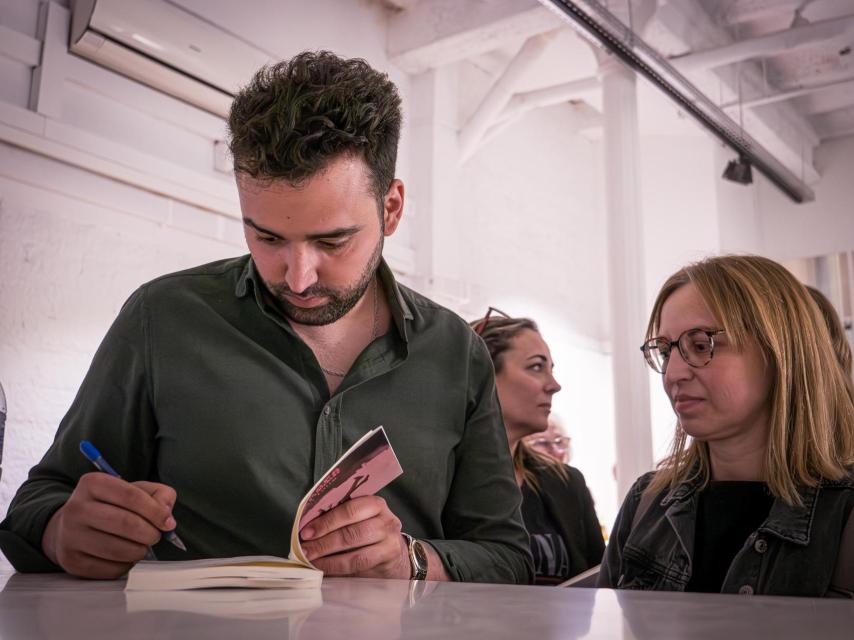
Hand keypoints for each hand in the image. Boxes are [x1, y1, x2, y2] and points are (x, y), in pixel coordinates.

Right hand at [42, 472, 177, 578]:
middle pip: (125, 523)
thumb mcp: (136, 490)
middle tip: (156, 536)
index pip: (131, 496)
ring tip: (142, 546)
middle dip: (150, 533)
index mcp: (92, 483)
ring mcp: (70, 536)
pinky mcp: (70, 561)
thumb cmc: (112, 506)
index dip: (155, 511)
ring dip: (139, 551)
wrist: (72, 525)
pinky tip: (125, 556)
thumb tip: (167, 516)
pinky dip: (126, 565)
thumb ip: (159, 495)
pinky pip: (109, 569)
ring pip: (117, 549)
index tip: (167, 522)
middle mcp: (76, 508)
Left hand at [299, 496, 409, 577]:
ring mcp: (390, 539)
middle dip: (324, 541)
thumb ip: (339, 519)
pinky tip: (324, 567)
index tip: (306, 532)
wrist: (396, 555)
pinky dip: (337, 566)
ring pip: (355, 549)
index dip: (326, 521)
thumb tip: (308, 528)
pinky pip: (359, 563)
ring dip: (328, 556)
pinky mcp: (389, 557)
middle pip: (351, 531)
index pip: (349, 509)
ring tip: (311, 559)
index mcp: (375, 503)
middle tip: (304, 549)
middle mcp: (386, 519)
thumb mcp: (360, 520)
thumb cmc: (370, 535)